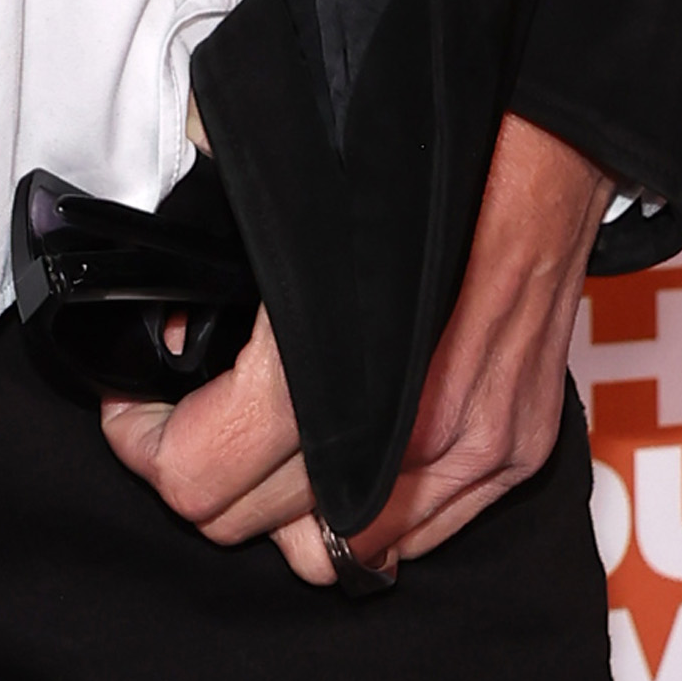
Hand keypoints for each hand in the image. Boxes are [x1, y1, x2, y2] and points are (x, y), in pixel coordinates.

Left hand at [99, 113, 616, 587]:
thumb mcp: (274, 175)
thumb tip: (166, 326)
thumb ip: (206, 254)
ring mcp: (472, 446)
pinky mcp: (516, 449)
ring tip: (267, 433)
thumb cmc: (415, 138)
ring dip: (288, 506)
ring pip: (336, 553)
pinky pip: (415, 538)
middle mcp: (408, 422)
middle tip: (190, 415)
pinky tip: (344, 440)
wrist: (543, 127)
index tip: (138, 409)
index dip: (145, 445)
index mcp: (335, 355)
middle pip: (258, 526)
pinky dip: (367, 508)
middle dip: (206, 472)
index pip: (204, 475)